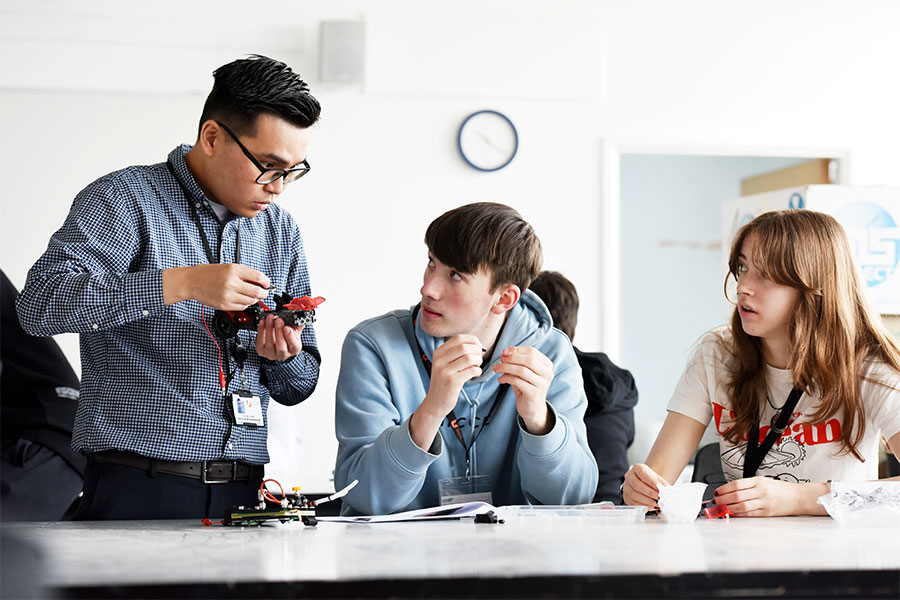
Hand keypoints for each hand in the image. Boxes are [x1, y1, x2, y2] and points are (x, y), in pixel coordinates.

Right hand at [163, 264, 268, 309]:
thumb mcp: (229, 267)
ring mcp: (227, 295)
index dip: (266, 282)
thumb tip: (261, 282)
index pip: (258, 277)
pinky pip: (241, 307)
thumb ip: (245, 274)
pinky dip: (244, 305)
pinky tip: (240, 300)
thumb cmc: (209, 273)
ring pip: (250, 302)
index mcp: (233, 270)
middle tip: (263, 293)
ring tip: (250, 296)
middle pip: (257, 292)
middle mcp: (231, 283)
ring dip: (253, 300)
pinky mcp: (223, 305)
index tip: (267, 284)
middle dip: (263, 294)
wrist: (192, 281)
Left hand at [255, 314, 303, 361]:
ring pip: (270, 344)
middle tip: (278, 320)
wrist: (276, 339)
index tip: (287, 327)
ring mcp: (271, 354)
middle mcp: (283, 354)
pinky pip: (260, 341)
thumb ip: (297, 324)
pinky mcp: (261, 351)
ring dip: (269, 329)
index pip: (294, 346)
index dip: (290, 337)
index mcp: (294, 349)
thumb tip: (300, 316)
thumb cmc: (286, 335)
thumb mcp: (294, 330)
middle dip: (279, 332)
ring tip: (270, 318)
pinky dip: (261, 330)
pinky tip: (262, 322)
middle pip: (281, 347)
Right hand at [409, 335, 482, 449]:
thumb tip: (477, 343)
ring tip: (477, 366)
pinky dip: (478, 371)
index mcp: (438, 353)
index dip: (472, 340)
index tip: (477, 347)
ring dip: (478, 361)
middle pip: (464, 347)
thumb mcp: (446, 364)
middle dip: (477, 351)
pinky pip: (471, 370)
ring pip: (469, 358)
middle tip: (479, 359)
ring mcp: (444, 371)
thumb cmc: (445, 382)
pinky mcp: (452, 381)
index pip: (458, 338)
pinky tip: (476, 374)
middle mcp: (439, 360)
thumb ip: (457, 353)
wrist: (436, 402)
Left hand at [493, 346, 552, 433]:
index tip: (504, 352)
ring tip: (496, 369)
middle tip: (500, 360)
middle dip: (512, 358)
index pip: (532, 351)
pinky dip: (506, 378)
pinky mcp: (534, 394)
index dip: (516, 350)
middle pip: (529, 359)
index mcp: (547, 365)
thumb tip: (504, 353)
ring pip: (522, 370)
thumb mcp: (523, 372)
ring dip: (506, 367)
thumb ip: (516, 362)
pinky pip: (517, 381)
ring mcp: (542, 384)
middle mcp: (547, 374)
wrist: (532, 409)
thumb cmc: (526, 387)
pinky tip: (501, 380)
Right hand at [623, 463, 669, 508]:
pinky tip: (650, 506)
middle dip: (649, 492)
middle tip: (659, 497)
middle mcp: (629, 476)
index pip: (642, 473)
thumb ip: (663, 484)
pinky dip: (642, 506)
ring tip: (656, 503)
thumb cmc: (652, 481)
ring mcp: (626, 486)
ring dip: (646, 500)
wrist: (647, 483)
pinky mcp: (626, 496)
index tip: (660, 488)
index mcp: (637, 468)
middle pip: (636, 484)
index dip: (651, 481)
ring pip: (633, 494)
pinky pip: (632, 502)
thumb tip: (667, 490)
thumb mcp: (659, 479)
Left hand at [713, 477, 829, 516]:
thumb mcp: (764, 481)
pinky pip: (749, 514)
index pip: (736, 484)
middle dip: (723, 499)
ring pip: (741, 506)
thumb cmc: (780, 489)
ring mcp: (764, 502)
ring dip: (728, 508)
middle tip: (715, 501)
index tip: (716, 491)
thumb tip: (730, 491)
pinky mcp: (767, 513)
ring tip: (721, 508)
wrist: (798, 497)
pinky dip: (739, 514)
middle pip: (736, 495)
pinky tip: (732, 514)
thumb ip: (748, 485)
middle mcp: (761, 491)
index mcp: (759, 481)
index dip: (724, 489)